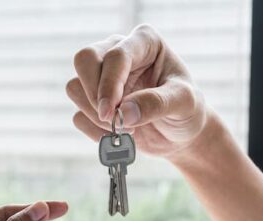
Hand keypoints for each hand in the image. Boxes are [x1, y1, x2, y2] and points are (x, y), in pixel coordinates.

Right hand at [66, 24, 208, 159]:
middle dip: (95, 95)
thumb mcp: (184, 103)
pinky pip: (78, 115)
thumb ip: (156, 103)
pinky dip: (95, 131)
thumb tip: (122, 113)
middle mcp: (118, 52)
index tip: (112, 113)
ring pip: (75, 87)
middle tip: (114, 121)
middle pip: (84, 60)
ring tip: (127, 129)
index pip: (115, 55)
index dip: (109, 84)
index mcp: (143, 42)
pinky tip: (119, 136)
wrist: (181, 134)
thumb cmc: (187, 110)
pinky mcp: (93, 101)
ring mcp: (102, 77)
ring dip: (95, 115)